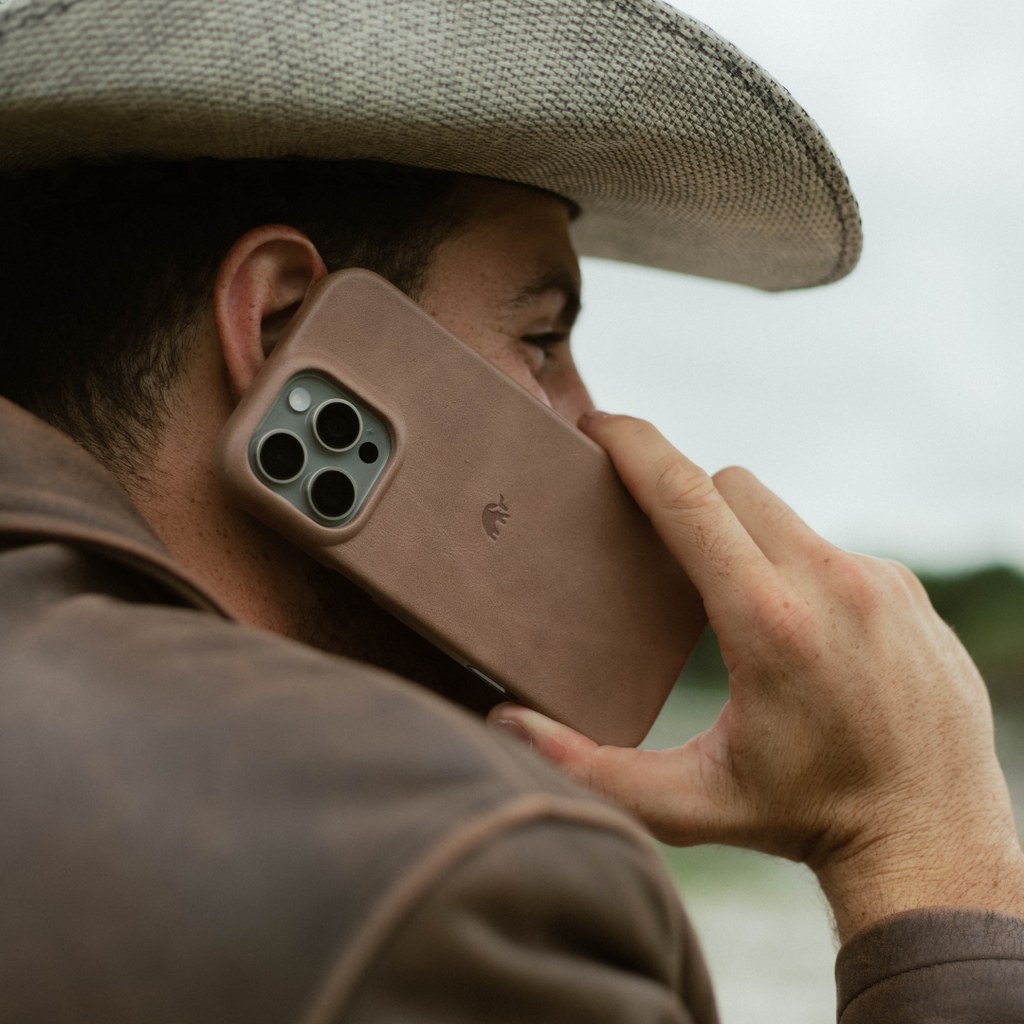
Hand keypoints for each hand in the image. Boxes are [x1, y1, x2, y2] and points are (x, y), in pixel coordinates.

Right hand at [489, 412, 1023, 939]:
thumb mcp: (690, 805)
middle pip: (731, 485)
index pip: (687, 497)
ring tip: (730, 603)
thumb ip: (589, 767)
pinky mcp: (906, 591)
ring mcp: (879, 581)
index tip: (598, 424)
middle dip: (686, 497)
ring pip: (782, 515)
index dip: (634, 447)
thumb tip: (506, 724)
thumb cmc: (806, 819)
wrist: (933, 838)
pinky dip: (796, 570)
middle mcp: (831, 584)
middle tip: (657, 541)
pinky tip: (799, 632)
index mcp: (769, 623)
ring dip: (742, 537)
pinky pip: (830, 550)